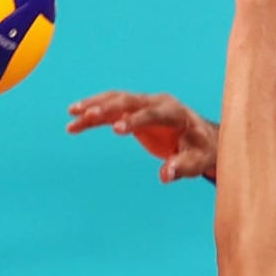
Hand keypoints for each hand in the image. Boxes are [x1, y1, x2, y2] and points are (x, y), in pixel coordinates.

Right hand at [68, 91, 218, 182]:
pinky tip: (74, 122)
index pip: (153, 113)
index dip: (135, 120)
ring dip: (94, 105)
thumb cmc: (202, 150)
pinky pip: (111, 109)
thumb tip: (165, 176)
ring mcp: (145, 105)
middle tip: (87, 116)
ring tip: (72, 114)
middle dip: (108, 107)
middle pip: (130, 100)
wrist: (203, 139)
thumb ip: (182, 167)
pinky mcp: (135, 112)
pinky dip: (94, 114)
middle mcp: (158, 103)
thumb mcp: (197, 161)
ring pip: (116, 100)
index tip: (116, 129)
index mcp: (175, 112)